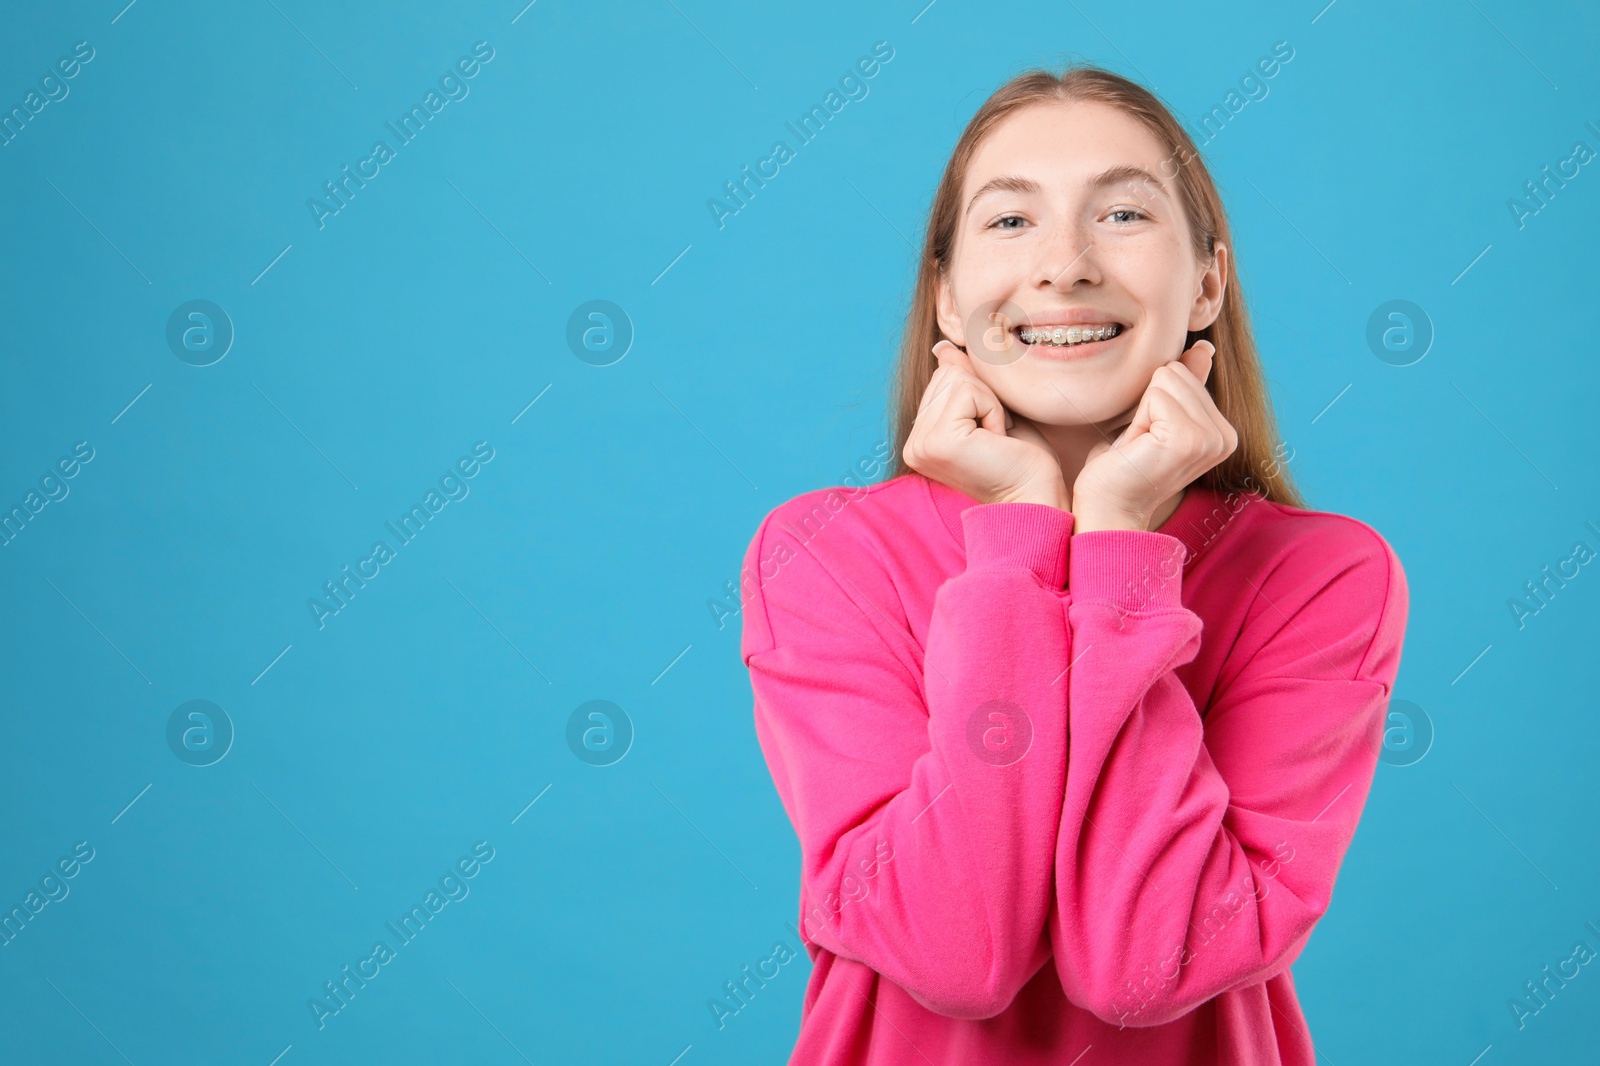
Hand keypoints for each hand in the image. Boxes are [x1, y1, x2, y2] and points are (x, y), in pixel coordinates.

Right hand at [902, 340, 1069, 507]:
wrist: (1036, 498)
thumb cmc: (1021, 460)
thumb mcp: (989, 411)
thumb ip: (962, 380)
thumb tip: (943, 347)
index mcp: (920, 440)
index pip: (944, 378)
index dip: (980, 396)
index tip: (992, 435)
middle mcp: (913, 444)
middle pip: (949, 373)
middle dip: (984, 397)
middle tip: (996, 438)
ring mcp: (921, 444)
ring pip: (959, 378)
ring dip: (990, 404)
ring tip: (996, 440)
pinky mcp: (938, 442)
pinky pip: (969, 391)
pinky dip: (993, 411)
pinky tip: (997, 441)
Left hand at [1072, 339, 1237, 528]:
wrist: (1108, 509)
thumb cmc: (1123, 467)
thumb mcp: (1155, 419)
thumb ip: (1183, 386)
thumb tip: (1204, 348)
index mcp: (1223, 432)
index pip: (1184, 374)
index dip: (1153, 403)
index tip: (1150, 439)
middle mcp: (1226, 437)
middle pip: (1176, 372)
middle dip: (1148, 405)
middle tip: (1143, 444)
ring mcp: (1210, 439)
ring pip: (1166, 379)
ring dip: (1142, 412)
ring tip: (1142, 446)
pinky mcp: (1188, 439)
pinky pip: (1155, 395)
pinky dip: (1137, 419)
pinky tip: (1139, 448)